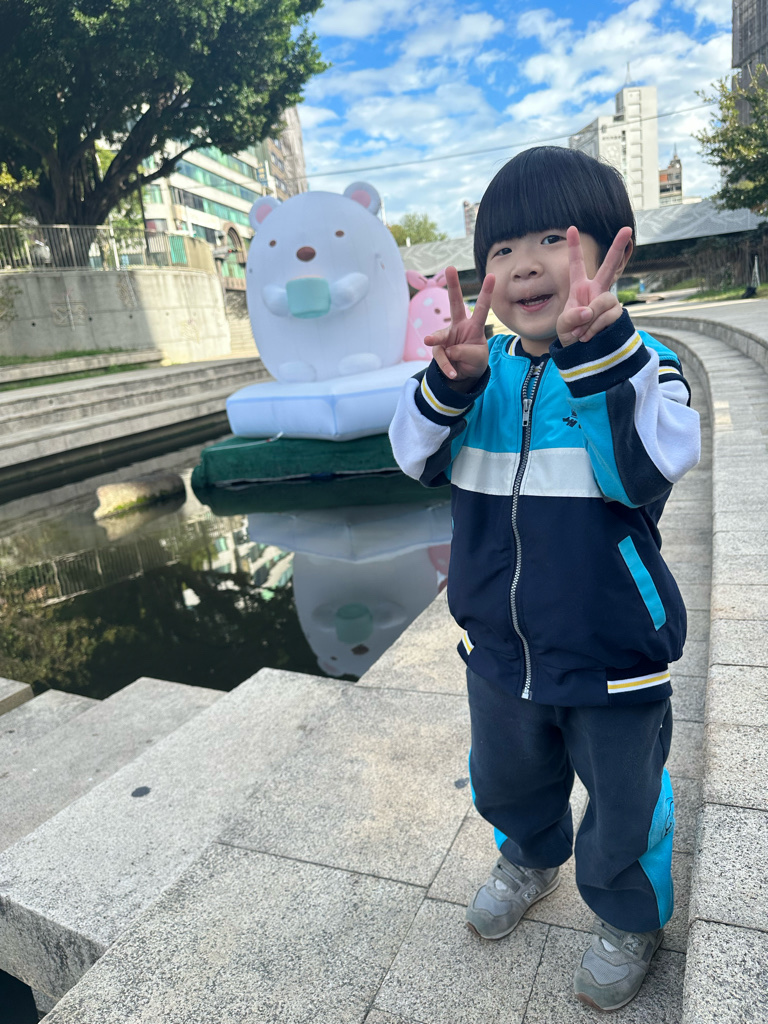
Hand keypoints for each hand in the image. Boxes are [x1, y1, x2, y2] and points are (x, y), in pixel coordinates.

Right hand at [424, 266, 494, 386]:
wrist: (463, 375)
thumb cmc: (475, 361)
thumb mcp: (477, 359)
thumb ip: (465, 353)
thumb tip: (448, 350)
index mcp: (474, 326)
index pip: (482, 308)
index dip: (486, 293)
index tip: (492, 276)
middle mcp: (459, 326)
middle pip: (455, 303)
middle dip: (453, 286)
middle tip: (450, 267)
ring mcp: (446, 337)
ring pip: (439, 336)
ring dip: (435, 340)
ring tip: (433, 346)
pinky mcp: (438, 349)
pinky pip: (440, 357)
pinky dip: (447, 367)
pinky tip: (453, 373)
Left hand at [556, 226, 632, 345]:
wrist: (583, 354)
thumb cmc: (571, 335)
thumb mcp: (563, 326)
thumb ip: (570, 317)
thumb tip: (587, 312)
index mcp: (580, 287)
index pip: (577, 265)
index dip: (574, 247)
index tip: (570, 228)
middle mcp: (597, 291)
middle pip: (609, 266)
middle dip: (618, 248)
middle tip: (626, 229)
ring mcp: (609, 302)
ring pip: (604, 302)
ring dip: (590, 320)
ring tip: (580, 333)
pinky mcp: (617, 315)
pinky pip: (609, 316)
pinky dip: (596, 328)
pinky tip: (589, 336)